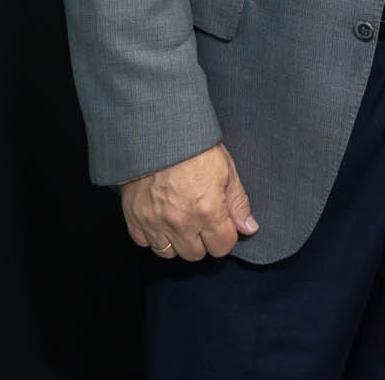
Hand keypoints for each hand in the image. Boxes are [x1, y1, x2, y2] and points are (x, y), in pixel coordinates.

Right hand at [122, 142, 258, 261]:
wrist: (157, 130)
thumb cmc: (194, 145)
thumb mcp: (226, 168)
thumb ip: (238, 202)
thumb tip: (249, 228)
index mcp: (208, 211)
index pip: (222, 247)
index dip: (225, 236)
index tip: (222, 224)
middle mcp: (181, 222)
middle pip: (196, 254)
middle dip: (202, 240)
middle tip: (201, 219)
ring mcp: (155, 222)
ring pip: (169, 252)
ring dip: (177, 240)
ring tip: (180, 219)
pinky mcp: (134, 217)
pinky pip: (144, 242)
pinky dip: (152, 234)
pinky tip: (160, 218)